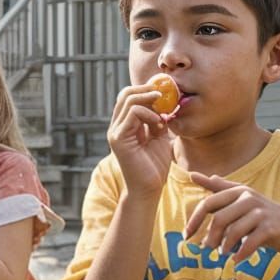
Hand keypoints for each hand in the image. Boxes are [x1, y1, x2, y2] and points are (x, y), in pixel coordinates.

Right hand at [107, 81, 177, 198]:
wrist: (149, 189)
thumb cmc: (154, 167)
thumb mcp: (159, 137)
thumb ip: (157, 121)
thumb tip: (163, 105)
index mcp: (124, 126)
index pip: (128, 98)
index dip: (144, 90)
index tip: (162, 92)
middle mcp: (116, 126)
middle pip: (125, 94)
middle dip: (145, 90)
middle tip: (162, 94)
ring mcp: (115, 132)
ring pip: (129, 100)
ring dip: (149, 102)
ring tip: (162, 115)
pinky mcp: (119, 138)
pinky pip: (133, 113)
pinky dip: (148, 113)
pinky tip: (158, 124)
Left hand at [185, 172, 279, 263]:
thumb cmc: (268, 217)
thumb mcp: (245, 200)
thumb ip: (221, 188)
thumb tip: (195, 175)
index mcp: (239, 191)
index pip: (209, 203)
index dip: (194, 220)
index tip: (186, 235)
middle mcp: (249, 198)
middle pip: (218, 219)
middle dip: (209, 237)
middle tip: (207, 250)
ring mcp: (261, 212)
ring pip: (233, 231)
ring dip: (224, 247)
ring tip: (223, 254)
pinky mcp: (272, 228)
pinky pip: (249, 242)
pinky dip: (240, 253)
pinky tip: (237, 259)